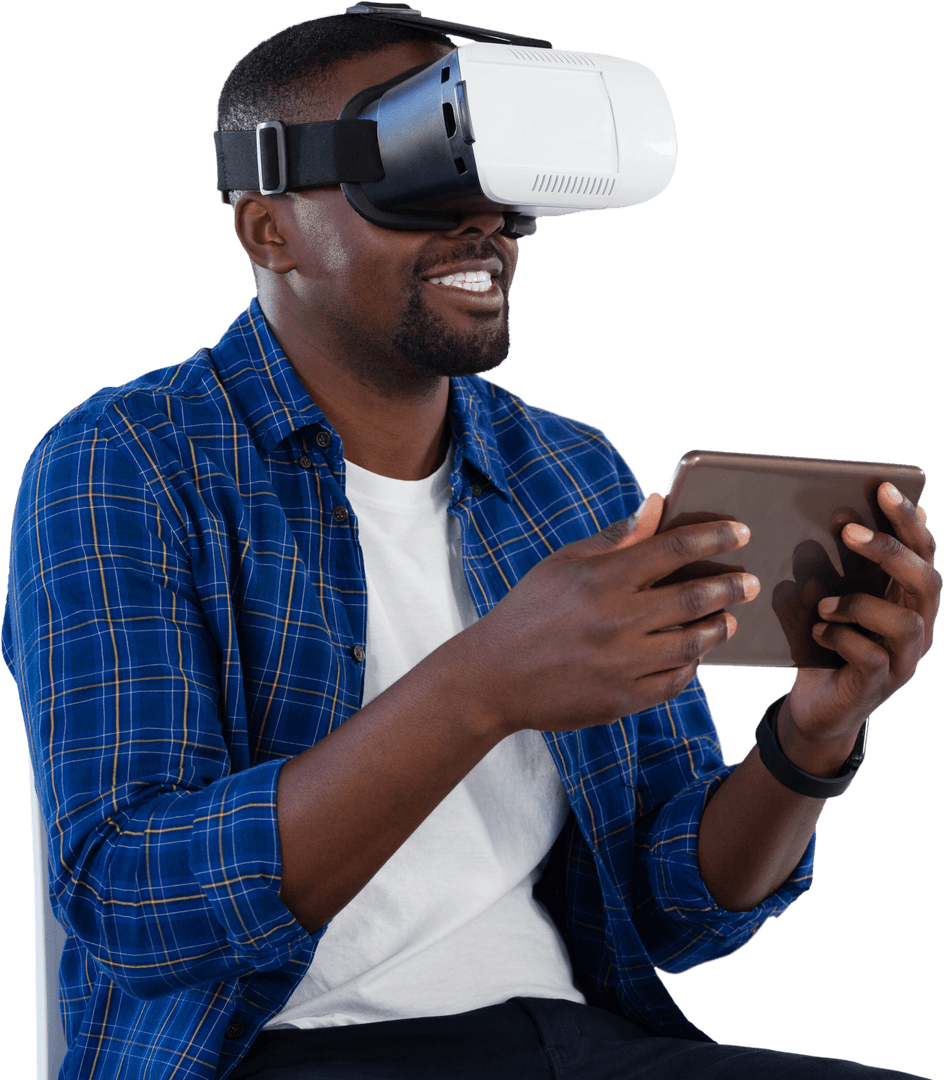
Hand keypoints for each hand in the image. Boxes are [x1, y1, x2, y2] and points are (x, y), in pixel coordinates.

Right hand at [459, 493, 759, 736]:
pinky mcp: (622, 699)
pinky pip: (675, 681)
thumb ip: (615, 537)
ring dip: (718, 627)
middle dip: (730, 586)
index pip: (673, 549)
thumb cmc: (528, 613)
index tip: (741, 532)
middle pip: (694, 598)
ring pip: (693, 644)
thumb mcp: (563, 564)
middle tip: (749, 581)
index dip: (715, 537)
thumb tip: (656, 504)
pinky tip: (695, 654)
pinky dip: (692, 665)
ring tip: (727, 618)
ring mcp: (622, 664)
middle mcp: (616, 621)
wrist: (493, 678)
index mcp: (601, 579)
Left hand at [780, 482, 940, 772]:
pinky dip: (842, 638)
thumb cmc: (826, 643)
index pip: (923, 551)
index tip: (882, 488)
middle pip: (927, 580)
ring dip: (860, 604)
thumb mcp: (834, 598)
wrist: (816, 707)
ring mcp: (904, 661)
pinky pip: (872, 657)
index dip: (906, 520)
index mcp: (909, 599)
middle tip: (847, 528)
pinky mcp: (879, 686)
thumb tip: (840, 515)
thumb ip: (844, 567)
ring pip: (907, 622)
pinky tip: (817, 632)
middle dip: (890, 550)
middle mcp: (919, 628)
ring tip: (823, 604)